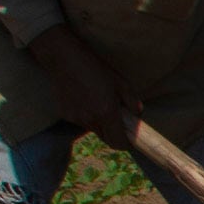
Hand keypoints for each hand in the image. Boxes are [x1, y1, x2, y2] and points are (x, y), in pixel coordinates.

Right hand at [26, 26, 141, 148]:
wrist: (64, 59)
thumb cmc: (95, 68)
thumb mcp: (120, 82)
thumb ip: (133, 101)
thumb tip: (138, 114)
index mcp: (106, 113)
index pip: (118, 142)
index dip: (126, 145)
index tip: (131, 141)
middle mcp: (90, 119)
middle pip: (106, 138)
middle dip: (114, 133)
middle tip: (118, 121)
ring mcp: (76, 118)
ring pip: (93, 129)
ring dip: (100, 123)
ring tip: (99, 103)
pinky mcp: (65, 114)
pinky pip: (80, 121)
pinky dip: (86, 116)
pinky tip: (85, 99)